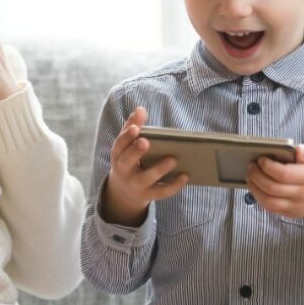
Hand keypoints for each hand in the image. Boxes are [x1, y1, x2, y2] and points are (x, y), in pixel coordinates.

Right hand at [100, 107, 189, 225]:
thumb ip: (133, 126)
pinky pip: (161, 192)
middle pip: (127, 162)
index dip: (126, 136)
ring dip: (159, 169)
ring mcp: (135, 185)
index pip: (119, 145)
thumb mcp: (126, 145)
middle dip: (136, 152)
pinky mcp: (148, 195)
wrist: (124, 191)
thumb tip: (140, 109)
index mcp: (118, 155)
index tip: (135, 128)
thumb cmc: (129, 160)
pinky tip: (186, 176)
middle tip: (146, 141)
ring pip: (146, 178)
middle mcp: (124, 171)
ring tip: (173, 158)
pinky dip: (174, 186)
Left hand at [246, 144, 303, 220]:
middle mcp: (302, 195)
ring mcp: (296, 207)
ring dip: (254, 188)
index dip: (268, 167)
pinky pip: (271, 209)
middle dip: (257, 176)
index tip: (261, 159)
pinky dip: (259, 198)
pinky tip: (256, 187)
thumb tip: (297, 150)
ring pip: (268, 201)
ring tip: (250, 176)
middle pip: (272, 188)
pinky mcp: (291, 214)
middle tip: (251, 166)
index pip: (284, 174)